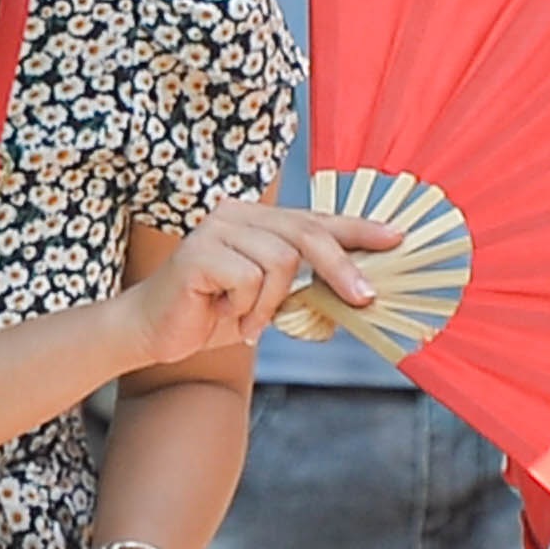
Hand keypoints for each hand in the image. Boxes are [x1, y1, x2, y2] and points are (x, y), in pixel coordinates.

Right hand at [120, 200, 394, 372]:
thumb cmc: (210, 316)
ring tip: (247, 322)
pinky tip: (225, 319)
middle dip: (340, 268)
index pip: (316, 219)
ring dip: (270, 305)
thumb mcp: (268, 303)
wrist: (153, 334)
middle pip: (306, 233)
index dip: (357, 228)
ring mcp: (216, 228)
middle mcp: (237, 215)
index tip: (396, 238)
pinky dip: (246, 309)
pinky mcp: (198, 252)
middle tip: (363, 298)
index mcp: (257, 221)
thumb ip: (304, 290)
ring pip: (279, 262)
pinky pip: (248, 279)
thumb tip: (358, 292)